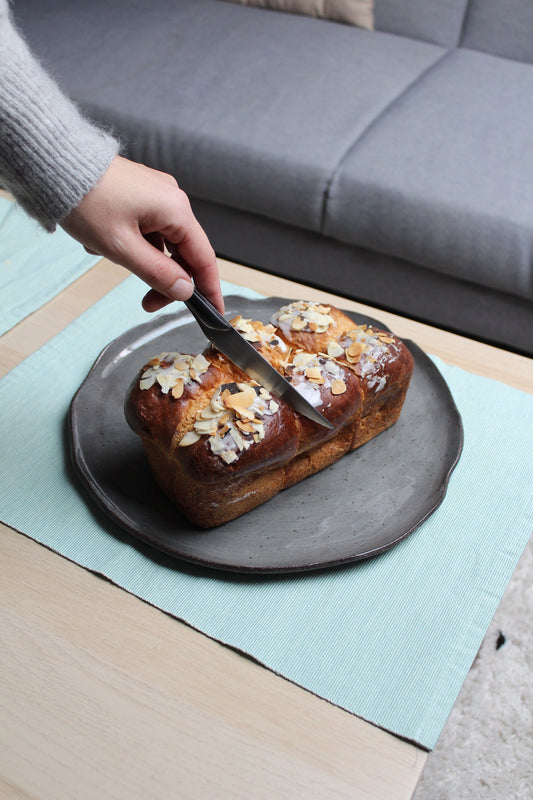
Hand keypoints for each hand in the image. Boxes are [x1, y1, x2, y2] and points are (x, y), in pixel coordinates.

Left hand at [61, 156, 223, 312]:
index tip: (213, 312)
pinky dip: (131, 244)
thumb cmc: (85, 199)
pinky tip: (104, 242)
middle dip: (166, 279)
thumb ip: (158, 272)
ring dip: (142, 260)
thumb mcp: (122, 247)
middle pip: (183, 252)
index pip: (203, 258)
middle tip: (148, 303)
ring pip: (162, 243)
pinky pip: (146, 230)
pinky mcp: (139, 194)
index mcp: (175, 209)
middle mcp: (171, 199)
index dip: (209, 288)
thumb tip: (184, 290)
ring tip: (109, 256)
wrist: (53, 165)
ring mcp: (155, 195)